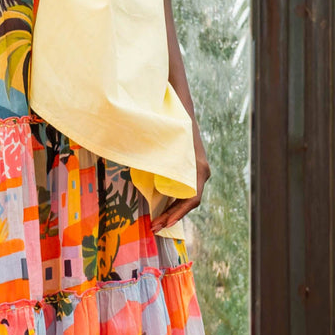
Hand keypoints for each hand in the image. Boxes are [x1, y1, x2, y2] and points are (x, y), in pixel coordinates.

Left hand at [150, 113, 209, 233]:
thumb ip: (153, 161)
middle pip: (189, 202)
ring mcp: (198, 171)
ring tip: (155, 221)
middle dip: (171, 216)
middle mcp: (201, 172)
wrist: (181, 107)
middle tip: (154, 227)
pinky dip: (174, 200)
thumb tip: (132, 171)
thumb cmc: (170, 125)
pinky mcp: (192, 170)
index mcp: (197, 168)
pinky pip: (185, 190)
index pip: (192, 199)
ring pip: (187, 197)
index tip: (163, 223)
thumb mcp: (160, 145)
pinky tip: (160, 207)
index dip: (177, 213)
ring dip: (172, 210)